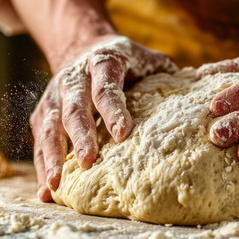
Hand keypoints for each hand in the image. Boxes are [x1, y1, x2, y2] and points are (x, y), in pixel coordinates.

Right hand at [31, 35, 177, 200]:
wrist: (81, 47)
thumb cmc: (121, 59)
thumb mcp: (143, 56)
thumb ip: (164, 70)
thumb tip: (198, 89)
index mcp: (102, 63)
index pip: (106, 87)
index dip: (113, 109)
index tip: (122, 133)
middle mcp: (73, 79)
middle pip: (74, 109)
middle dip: (81, 136)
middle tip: (89, 162)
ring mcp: (55, 97)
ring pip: (51, 127)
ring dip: (53, 157)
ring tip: (57, 185)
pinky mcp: (44, 113)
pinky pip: (40, 141)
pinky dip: (42, 165)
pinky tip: (47, 190)